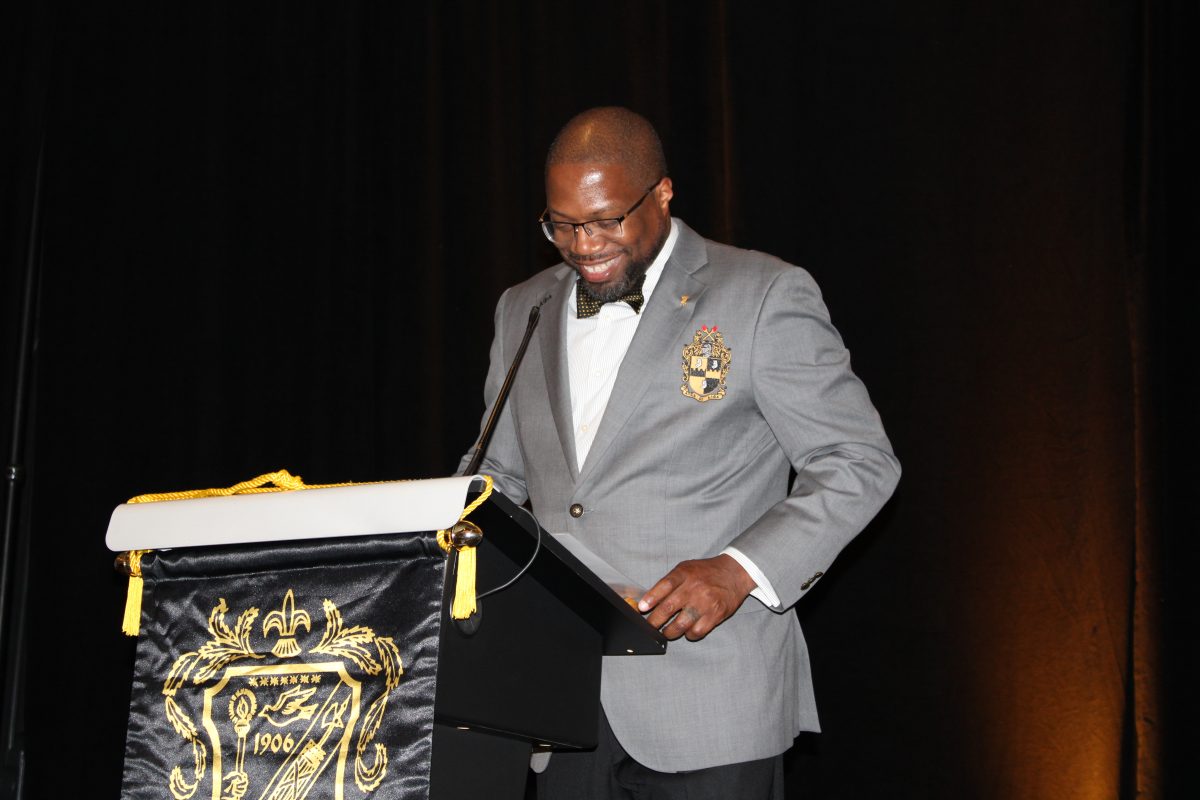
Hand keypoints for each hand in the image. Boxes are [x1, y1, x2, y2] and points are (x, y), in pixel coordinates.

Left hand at [638, 554, 756, 640]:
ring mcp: (705, 602)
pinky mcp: (716, 615)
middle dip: (654, 621)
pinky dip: (689, 635)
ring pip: (681, 624)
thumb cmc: (706, 573)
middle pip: (668, 608)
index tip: (641, 608)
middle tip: (650, 626)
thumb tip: (648, 600)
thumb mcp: (686, 569)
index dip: (651, 598)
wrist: (734, 573)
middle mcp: (694, 588)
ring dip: (669, 632)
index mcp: (685, 573)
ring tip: (666, 632)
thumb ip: (669, 582)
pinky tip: (687, 631)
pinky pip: (696, 631)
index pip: (664, 586)